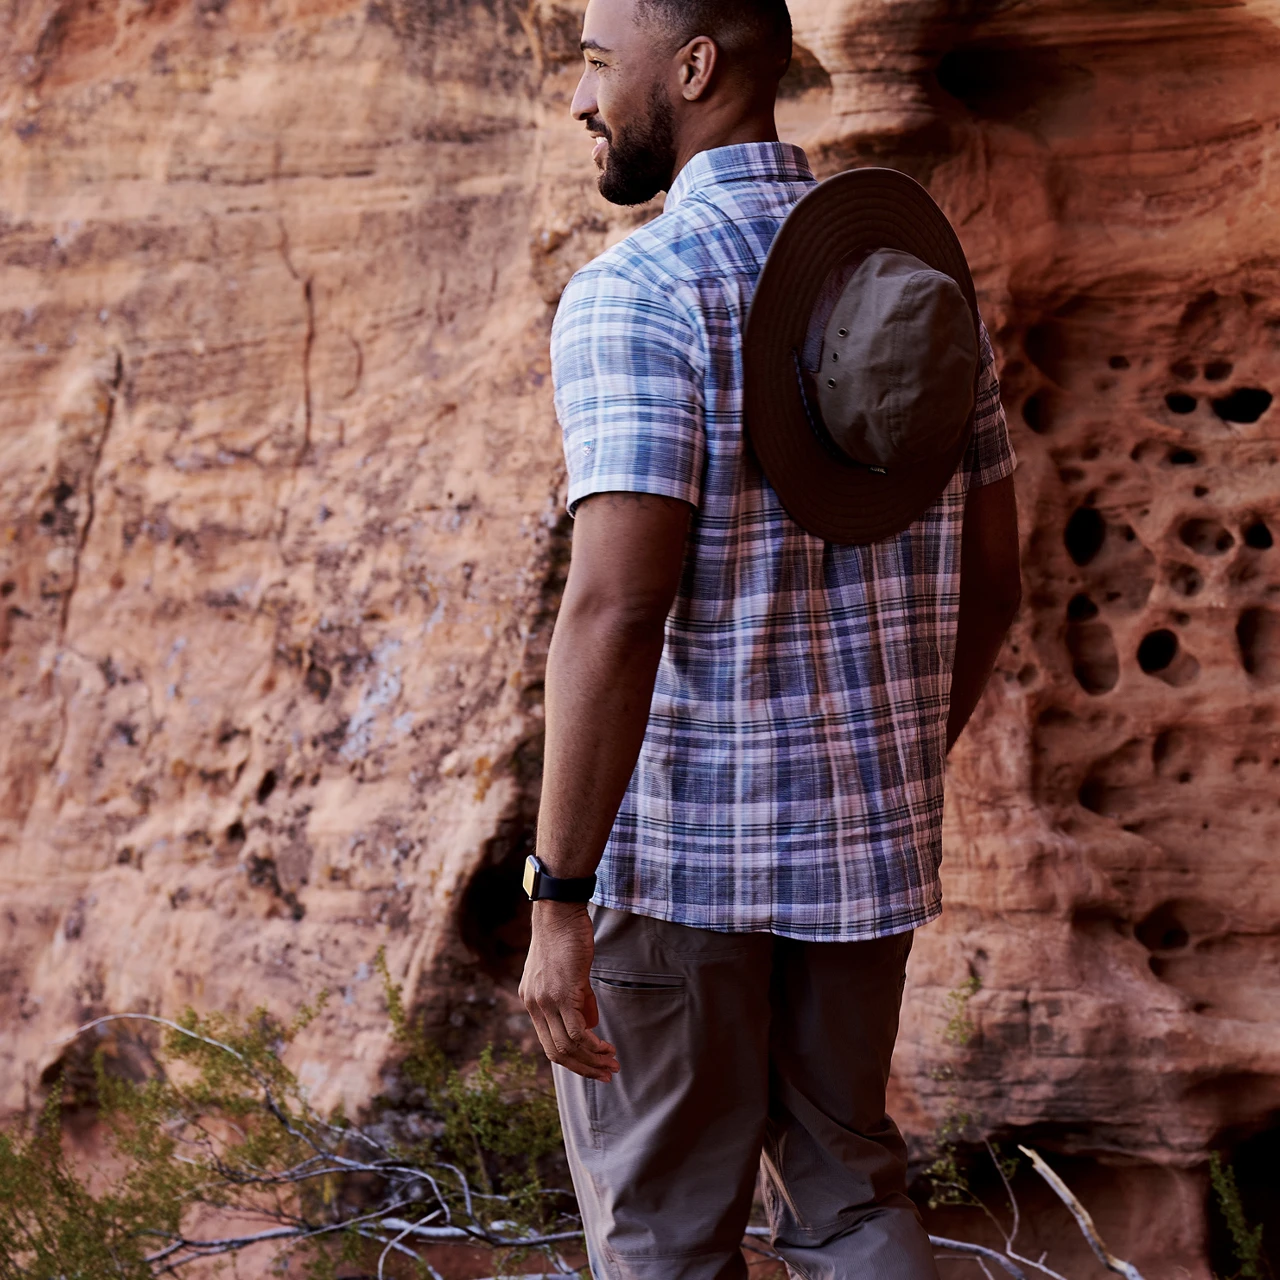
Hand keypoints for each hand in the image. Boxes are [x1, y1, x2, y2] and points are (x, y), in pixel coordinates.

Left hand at [520, 902, 619, 1082]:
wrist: (558, 914)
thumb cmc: (565, 938)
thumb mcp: (567, 974)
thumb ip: (577, 1000)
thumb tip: (590, 1026)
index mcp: (532, 1003)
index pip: (549, 1044)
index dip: (572, 1061)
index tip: (594, 1067)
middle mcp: (535, 1006)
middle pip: (556, 1053)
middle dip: (583, 1069)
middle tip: (607, 1075)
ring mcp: (546, 1001)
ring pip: (567, 1046)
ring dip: (592, 1060)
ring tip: (612, 1063)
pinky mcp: (562, 994)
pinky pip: (577, 1031)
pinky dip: (593, 1045)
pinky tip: (607, 1047)